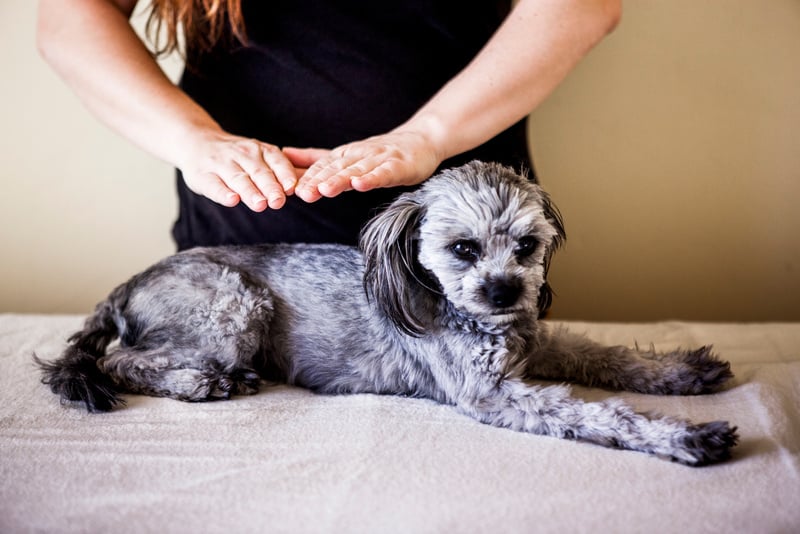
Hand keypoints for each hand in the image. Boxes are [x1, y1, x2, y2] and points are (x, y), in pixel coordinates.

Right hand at [178, 130, 299, 210]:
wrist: (196, 142)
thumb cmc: (236, 157)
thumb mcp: (258, 156)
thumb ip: (279, 170)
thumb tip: (308, 184)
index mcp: (259, 150)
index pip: (276, 161)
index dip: (284, 175)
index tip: (292, 188)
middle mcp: (241, 154)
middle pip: (259, 172)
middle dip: (270, 187)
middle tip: (278, 202)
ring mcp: (221, 164)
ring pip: (238, 179)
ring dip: (250, 192)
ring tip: (260, 204)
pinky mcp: (203, 176)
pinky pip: (214, 185)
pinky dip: (223, 193)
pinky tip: (232, 200)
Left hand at [285, 130, 441, 202]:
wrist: (421, 141)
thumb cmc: (382, 153)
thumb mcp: (346, 156)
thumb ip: (316, 159)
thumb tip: (284, 155)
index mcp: (347, 154)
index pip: (324, 166)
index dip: (308, 177)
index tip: (292, 190)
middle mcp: (361, 154)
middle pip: (337, 168)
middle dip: (319, 180)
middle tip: (303, 194)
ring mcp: (380, 159)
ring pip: (357, 170)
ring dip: (340, 180)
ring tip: (324, 190)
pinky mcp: (399, 166)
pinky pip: (384, 173)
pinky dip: (372, 178)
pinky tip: (360, 184)